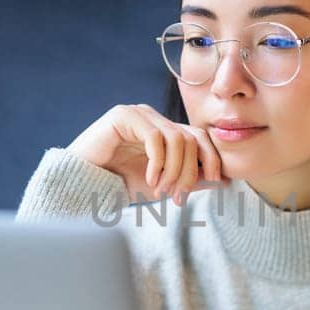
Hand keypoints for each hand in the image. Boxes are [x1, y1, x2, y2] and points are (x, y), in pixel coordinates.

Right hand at [66, 104, 222, 205]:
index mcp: (164, 130)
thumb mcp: (163, 184)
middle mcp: (153, 118)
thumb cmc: (120, 183)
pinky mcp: (123, 115)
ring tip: (161, 190)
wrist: (85, 184)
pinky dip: (158, 163)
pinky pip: (155, 137)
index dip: (212, 158)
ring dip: (174, 170)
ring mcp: (138, 114)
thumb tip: (224, 179)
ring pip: (175, 138)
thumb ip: (190, 179)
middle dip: (189, 171)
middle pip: (190, 138)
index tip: (216, 182)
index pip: (199, 136)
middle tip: (178, 196)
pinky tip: (150, 180)